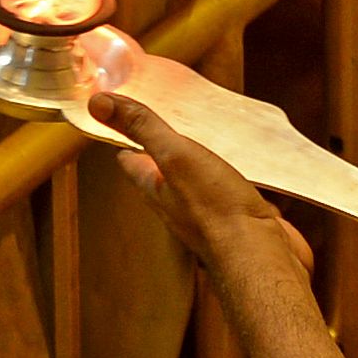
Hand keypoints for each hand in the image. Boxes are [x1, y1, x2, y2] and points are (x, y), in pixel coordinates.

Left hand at [91, 90, 317, 310]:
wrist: (258, 253)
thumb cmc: (217, 210)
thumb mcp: (175, 156)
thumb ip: (143, 128)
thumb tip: (100, 104)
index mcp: (156, 188)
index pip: (130, 160)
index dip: (123, 138)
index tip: (120, 121)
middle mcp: (177, 203)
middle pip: (160, 174)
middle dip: (157, 152)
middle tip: (157, 129)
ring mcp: (207, 212)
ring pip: (194, 183)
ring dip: (195, 165)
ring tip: (199, 143)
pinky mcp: (236, 217)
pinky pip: (227, 192)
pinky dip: (227, 178)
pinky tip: (239, 171)